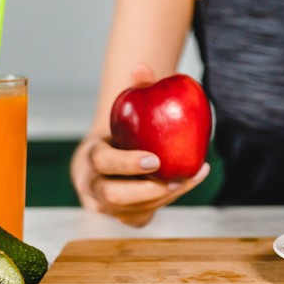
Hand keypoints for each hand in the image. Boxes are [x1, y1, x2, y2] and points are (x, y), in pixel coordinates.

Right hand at [72, 64, 210, 226]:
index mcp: (90, 159)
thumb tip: (143, 66)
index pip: (103, 164)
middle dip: (145, 191)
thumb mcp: (128, 109)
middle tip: (175, 179)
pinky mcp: (127, 217)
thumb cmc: (125, 128)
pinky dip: (171, 202)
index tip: (155, 159)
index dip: (126, 164)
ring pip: (134, 212)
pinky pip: (146, 216)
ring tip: (193, 175)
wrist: (116, 156)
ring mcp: (108, 208)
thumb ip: (138, 87)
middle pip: (113, 197)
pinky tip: (193, 179)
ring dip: (167, 197)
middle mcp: (94, 188)